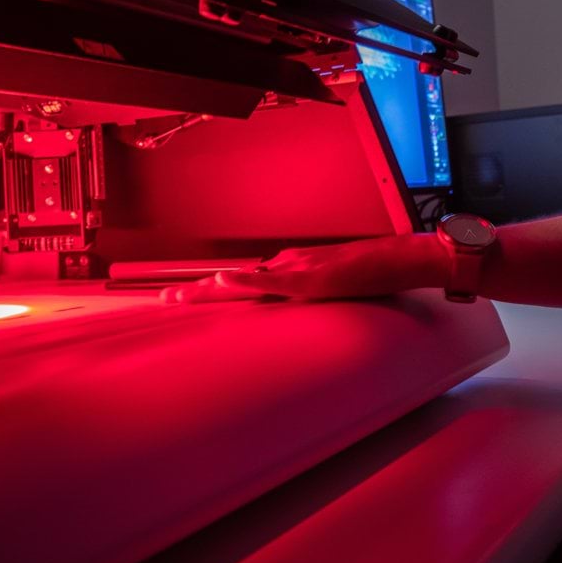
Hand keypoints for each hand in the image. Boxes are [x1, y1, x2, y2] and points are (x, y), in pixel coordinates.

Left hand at [162, 233, 448, 303]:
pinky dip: (246, 280)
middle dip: (198, 292)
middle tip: (164, 300)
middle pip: (233, 281)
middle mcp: (285, 267)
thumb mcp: (333, 288)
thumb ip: (311, 294)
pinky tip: (222, 279)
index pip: (244, 283)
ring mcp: (295, 271)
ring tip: (177, 296)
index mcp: (289, 272)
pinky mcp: (309, 280)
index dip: (214, 293)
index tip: (187, 300)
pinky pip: (273, 282)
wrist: (397, 258)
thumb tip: (293, 305)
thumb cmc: (371, 274)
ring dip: (209, 288)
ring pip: (243, 281)